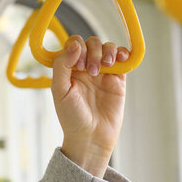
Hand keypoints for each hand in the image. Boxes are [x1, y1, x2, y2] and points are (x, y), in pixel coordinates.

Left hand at [52, 36, 129, 177]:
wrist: (90, 137)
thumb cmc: (71, 117)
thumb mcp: (59, 90)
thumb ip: (62, 65)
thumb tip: (75, 45)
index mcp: (69, 68)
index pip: (74, 44)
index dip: (77, 48)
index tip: (78, 64)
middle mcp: (86, 67)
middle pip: (92, 43)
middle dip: (93, 51)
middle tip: (92, 70)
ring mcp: (103, 73)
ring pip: (107, 48)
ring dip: (108, 51)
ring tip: (106, 66)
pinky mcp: (118, 80)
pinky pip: (122, 60)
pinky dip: (123, 54)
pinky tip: (119, 60)